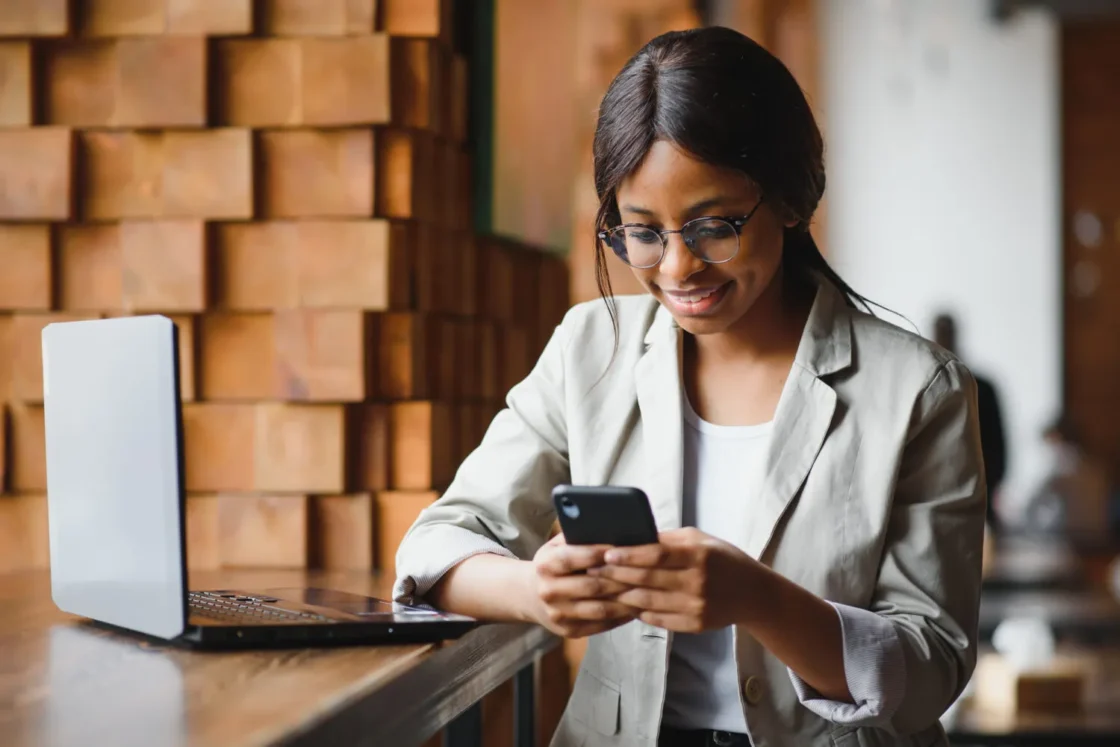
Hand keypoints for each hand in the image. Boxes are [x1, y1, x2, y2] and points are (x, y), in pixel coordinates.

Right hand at [527, 533, 636, 637]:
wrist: (530, 595)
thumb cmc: (553, 564)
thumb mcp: (556, 546)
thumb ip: (577, 537)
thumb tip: (610, 529)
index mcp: (545, 565)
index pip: (572, 558)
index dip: (597, 553)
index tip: (622, 549)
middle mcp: (548, 591)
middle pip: (591, 586)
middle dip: (620, 579)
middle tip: (645, 572)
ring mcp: (558, 614)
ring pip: (600, 609)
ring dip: (626, 601)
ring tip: (646, 591)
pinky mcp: (569, 631)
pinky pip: (601, 624)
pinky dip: (621, 617)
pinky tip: (636, 607)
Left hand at [589, 527, 758, 632]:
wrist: (753, 593)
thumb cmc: (722, 559)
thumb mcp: (700, 540)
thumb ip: (667, 541)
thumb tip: (631, 538)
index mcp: (699, 555)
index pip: (657, 555)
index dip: (629, 555)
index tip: (606, 553)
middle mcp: (698, 582)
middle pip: (647, 579)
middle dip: (616, 574)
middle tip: (592, 570)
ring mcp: (696, 606)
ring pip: (647, 602)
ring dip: (621, 595)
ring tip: (601, 587)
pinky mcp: (694, 625)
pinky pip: (657, 618)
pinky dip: (638, 610)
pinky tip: (624, 603)